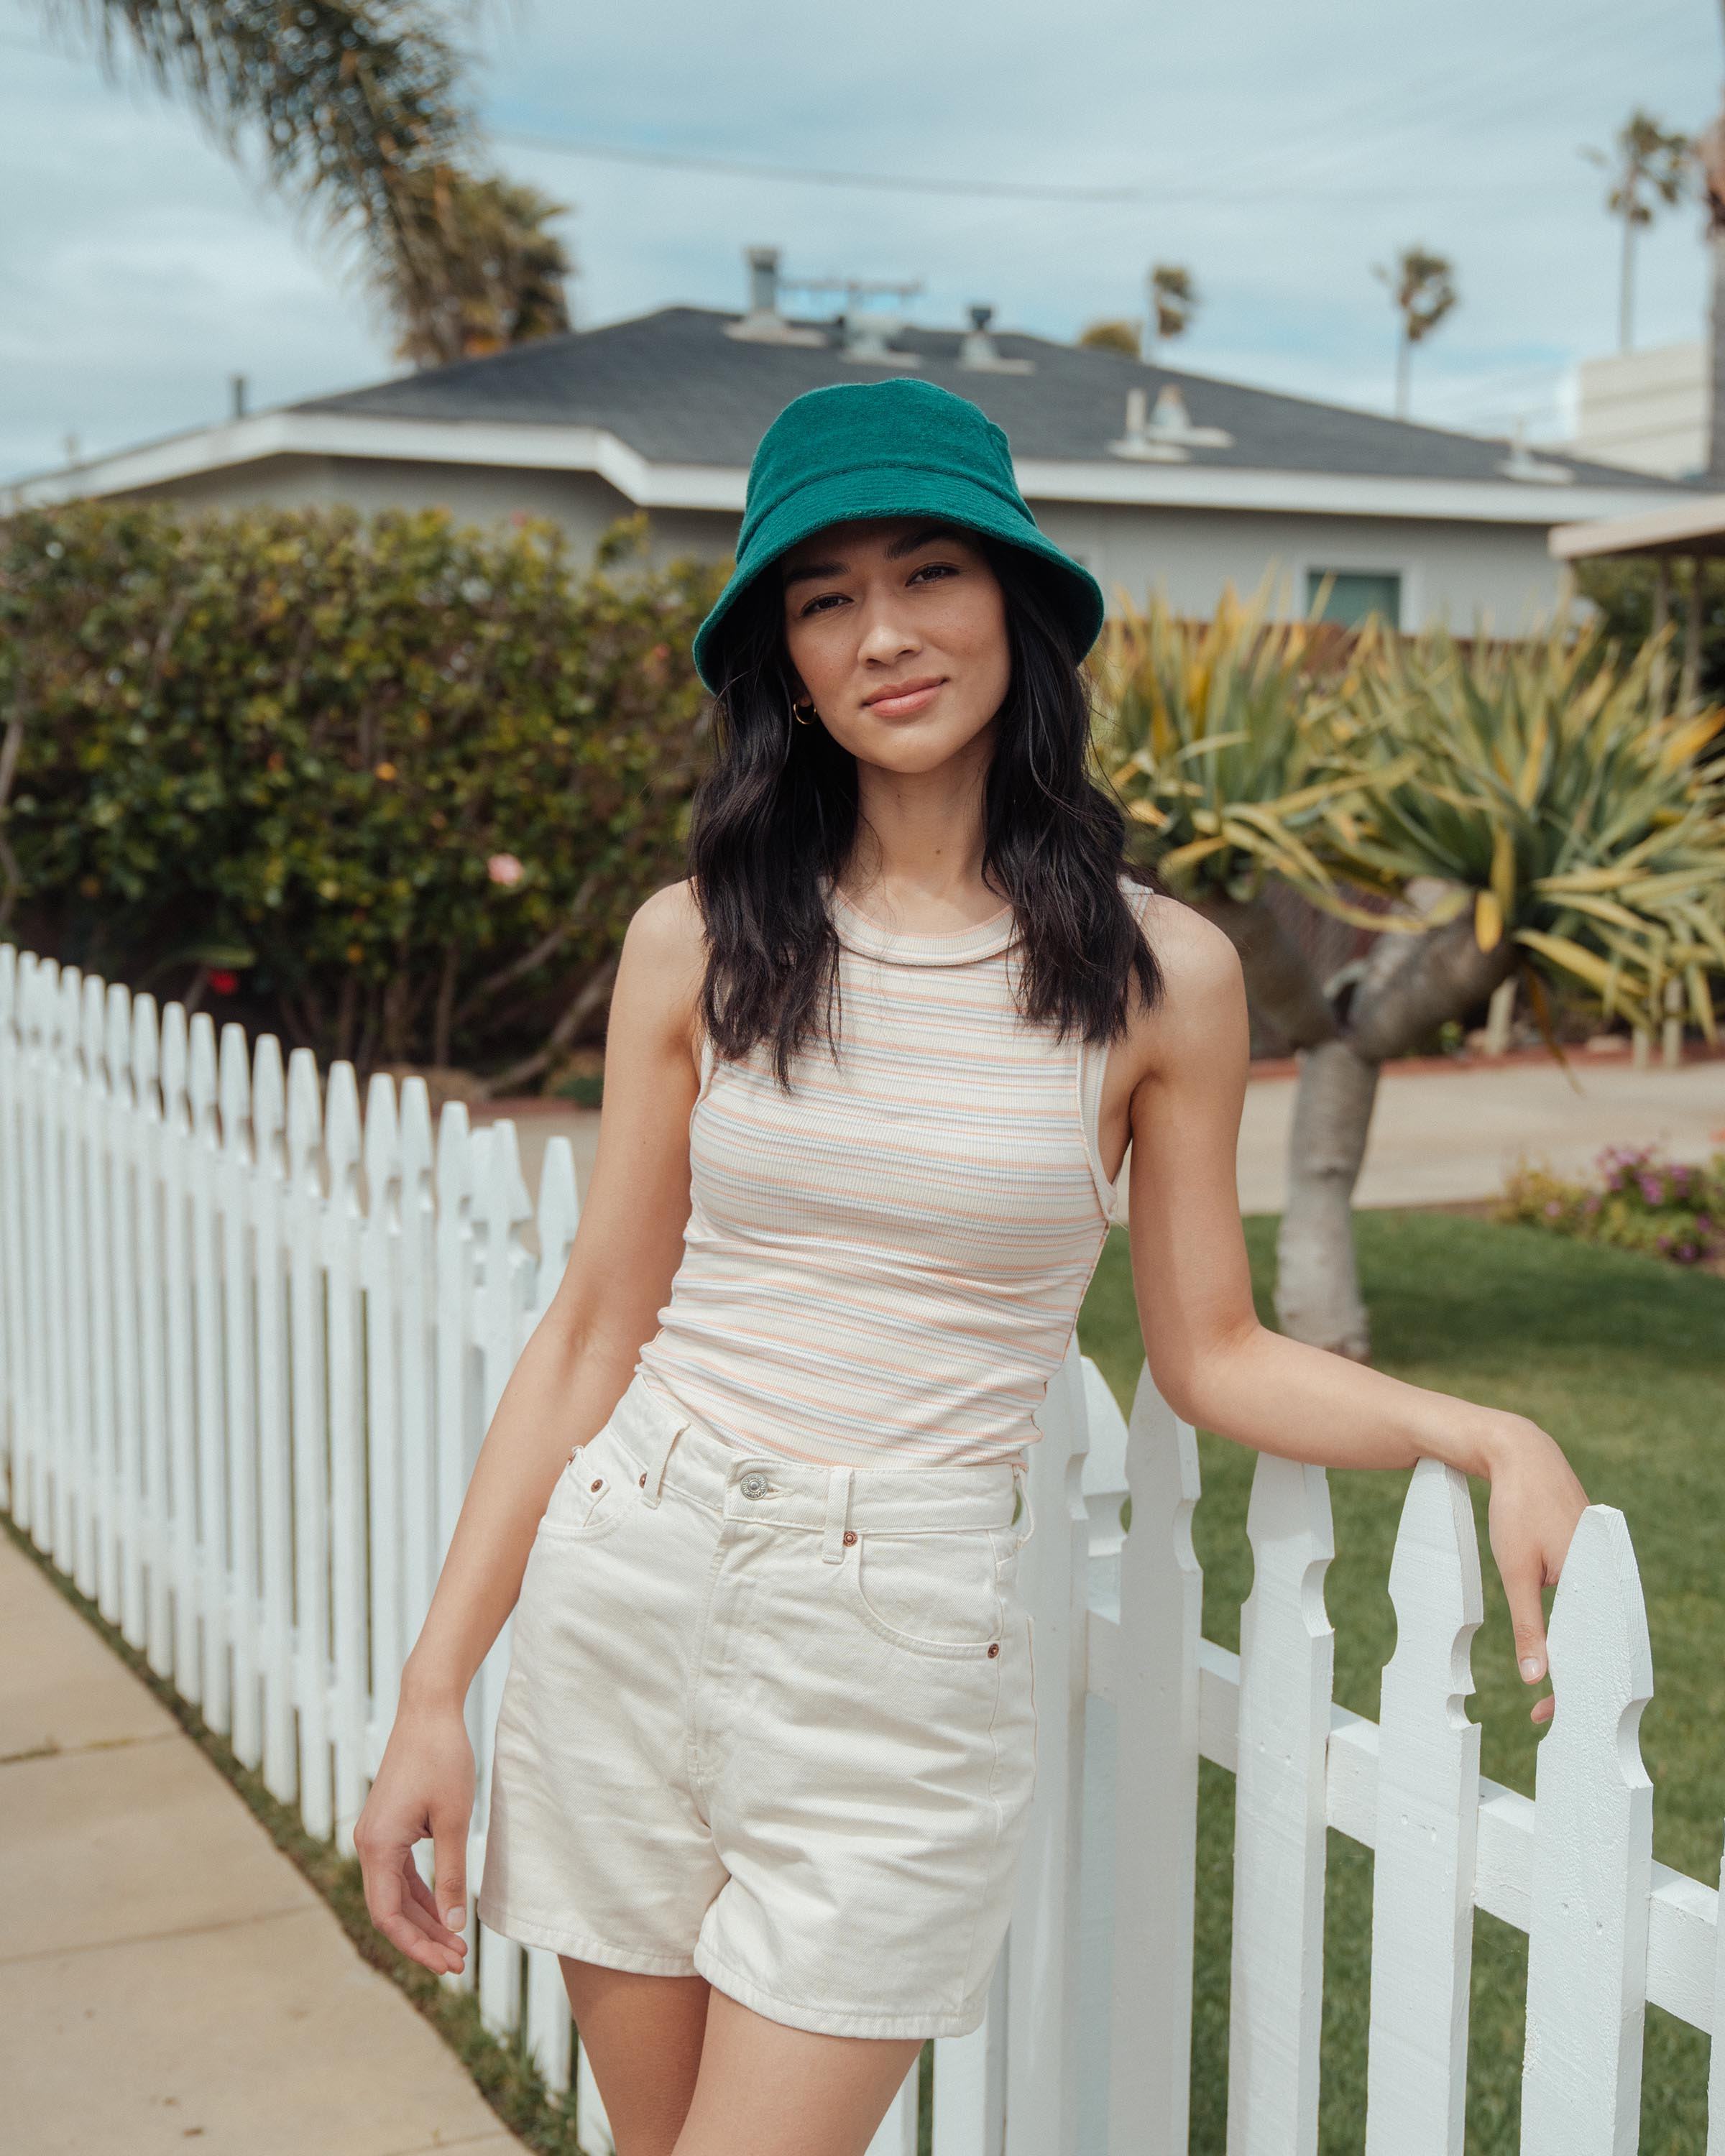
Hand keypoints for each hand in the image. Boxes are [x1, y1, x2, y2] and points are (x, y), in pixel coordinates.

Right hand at [354, 1699, 475, 1974]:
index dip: (417, 1945)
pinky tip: (444, 1912)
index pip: (389, 1916)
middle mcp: (368, 1845)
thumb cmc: (443, 1759)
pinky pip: (401, 1873)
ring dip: (425, 1920)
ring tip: (456, 1946)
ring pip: (396, 1894)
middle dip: (424, 1939)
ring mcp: (377, 1836)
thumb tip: (453, 1926)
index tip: (448, 1964)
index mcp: (377, 1847)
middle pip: (391, 1910)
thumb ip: (451, 1874)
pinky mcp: (389, 1826)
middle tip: (459, 1963)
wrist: (429, 1710)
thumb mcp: (453, 1821)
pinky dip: (423, 1894)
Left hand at [1480, 1412, 1589, 1727]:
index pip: (1594, 1653)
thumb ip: (1529, 1625)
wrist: (1521, 1453)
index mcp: (1598, 1580)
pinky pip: (1587, 1603)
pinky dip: (1573, 1629)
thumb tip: (1535, 1677)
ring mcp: (1600, 1564)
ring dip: (1575, 1657)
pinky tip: (1562, 1650)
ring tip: (1556, 1693)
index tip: (1544, 1714)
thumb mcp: (1516, 1571)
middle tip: (1546, 1712)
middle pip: (1598, 1644)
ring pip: (1592, 1624)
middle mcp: (1608, 1575)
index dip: (1570, 1690)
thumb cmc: (1517, 1508)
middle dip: (1575, 1681)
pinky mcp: (1589, 1557)